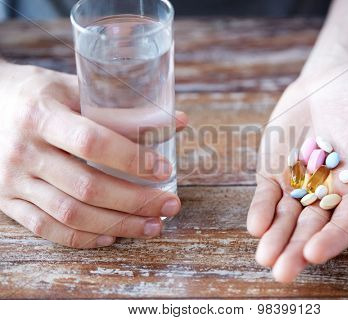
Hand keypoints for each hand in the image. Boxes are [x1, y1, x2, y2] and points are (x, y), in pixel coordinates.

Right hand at [0, 62, 187, 247]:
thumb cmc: (38, 94)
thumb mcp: (73, 88)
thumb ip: (121, 108)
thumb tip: (177, 122)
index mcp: (42, 116)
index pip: (92, 143)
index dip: (132, 160)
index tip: (164, 170)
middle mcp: (25, 151)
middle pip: (87, 187)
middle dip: (136, 201)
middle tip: (170, 206)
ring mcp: (13, 181)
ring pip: (71, 214)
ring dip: (118, 225)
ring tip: (152, 226)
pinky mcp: (7, 201)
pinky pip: (46, 229)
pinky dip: (82, 238)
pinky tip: (111, 236)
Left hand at [247, 62, 347, 281]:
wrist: (334, 79)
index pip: (347, 222)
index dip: (332, 239)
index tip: (314, 253)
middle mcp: (327, 191)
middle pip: (312, 228)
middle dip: (296, 249)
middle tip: (282, 272)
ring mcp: (299, 182)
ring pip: (286, 217)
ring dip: (275, 238)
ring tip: (264, 257)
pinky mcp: (277, 169)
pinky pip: (267, 194)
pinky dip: (260, 210)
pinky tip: (255, 226)